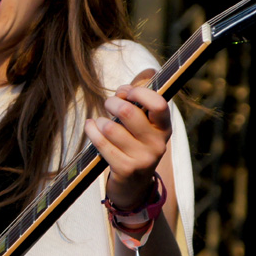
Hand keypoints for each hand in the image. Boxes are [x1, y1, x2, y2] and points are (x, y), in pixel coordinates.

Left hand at [84, 69, 171, 209]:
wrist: (134, 184)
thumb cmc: (135, 142)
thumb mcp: (145, 122)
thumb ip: (144, 96)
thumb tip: (149, 71)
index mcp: (165, 128)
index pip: (159, 104)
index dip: (139, 92)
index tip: (126, 91)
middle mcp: (158, 144)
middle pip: (128, 112)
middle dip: (112, 102)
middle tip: (109, 103)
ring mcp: (143, 159)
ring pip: (111, 128)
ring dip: (101, 121)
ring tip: (101, 122)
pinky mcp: (126, 169)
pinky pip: (101, 143)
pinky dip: (92, 131)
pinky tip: (91, 127)